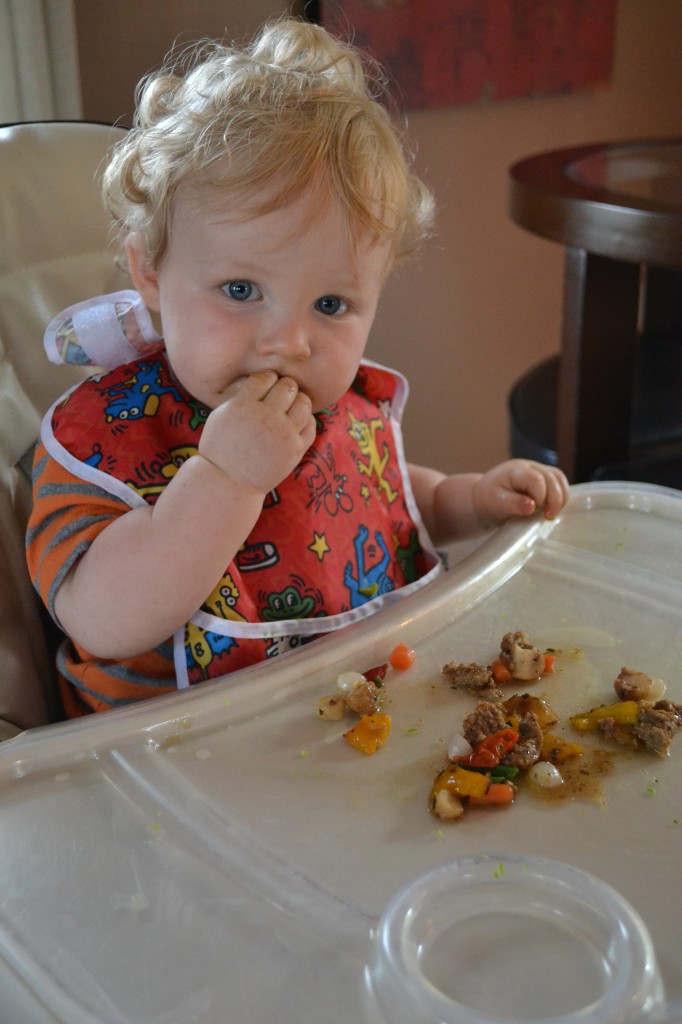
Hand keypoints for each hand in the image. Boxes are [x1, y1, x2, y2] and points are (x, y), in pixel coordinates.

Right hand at [198, 370, 315, 493]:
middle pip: (287, 386)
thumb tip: (265, 376)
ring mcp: (283, 435)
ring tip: (288, 408)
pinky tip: (294, 423)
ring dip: (298, 401)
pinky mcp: (295, 450)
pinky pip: (311, 425)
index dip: (266, 379)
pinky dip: (305, 420)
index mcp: (243, 406)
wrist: (229, 482)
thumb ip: (241, 394)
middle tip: (278, 396)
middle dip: (283, 387)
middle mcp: (265, 418)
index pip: (265, 377)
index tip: (263, 388)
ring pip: (304, 403)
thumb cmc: (221, 446)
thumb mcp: (220, 415)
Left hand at [473, 459, 568, 528]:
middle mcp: (530, 466)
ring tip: (551, 514)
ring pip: (559, 478)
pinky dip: (561, 497)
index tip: (533, 511)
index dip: (540, 496)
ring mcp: (538, 470)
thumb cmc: (490, 499)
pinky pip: (560, 483)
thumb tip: (531, 507)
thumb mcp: (496, 503)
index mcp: (516, 470)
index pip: (536, 479)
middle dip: (554, 500)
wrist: (486, 496)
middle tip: (548, 517)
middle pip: (552, 477)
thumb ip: (513, 504)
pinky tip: (553, 509)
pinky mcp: (544, 478)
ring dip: (561, 498)